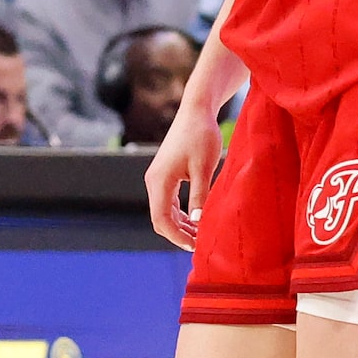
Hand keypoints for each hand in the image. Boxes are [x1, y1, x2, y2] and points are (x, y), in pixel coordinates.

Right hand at [145, 93, 226, 249]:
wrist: (196, 111)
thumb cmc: (201, 137)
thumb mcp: (203, 168)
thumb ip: (199, 195)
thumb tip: (198, 221)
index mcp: (159, 181)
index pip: (161, 219)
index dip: (176, 236)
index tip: (195, 246)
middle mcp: (154, 181)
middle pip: (161, 218)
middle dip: (179, 234)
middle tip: (201, 245)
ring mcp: (158, 179)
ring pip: (165, 211)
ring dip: (181, 225)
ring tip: (201, 235)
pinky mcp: (166, 175)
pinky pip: (169, 202)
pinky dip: (181, 214)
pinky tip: (197, 220)